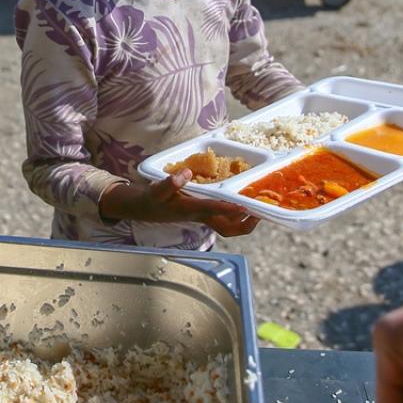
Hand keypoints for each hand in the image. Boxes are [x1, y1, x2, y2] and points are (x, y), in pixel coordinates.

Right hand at [99, 169, 260, 236]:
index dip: (229, 209)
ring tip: (258, 208)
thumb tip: (186, 173)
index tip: (244, 206)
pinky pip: (224, 218)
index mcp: (189, 210)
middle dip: (244, 225)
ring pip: (228, 226)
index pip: (212, 210)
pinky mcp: (202, 213)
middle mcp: (199, 216)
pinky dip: (236, 213)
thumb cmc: (150, 200)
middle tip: (259, 213)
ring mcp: (202, 217)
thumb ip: (170, 182)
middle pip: (227, 229)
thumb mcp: (155, 190)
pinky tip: (243, 202)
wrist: (143, 209)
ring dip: (244, 222)